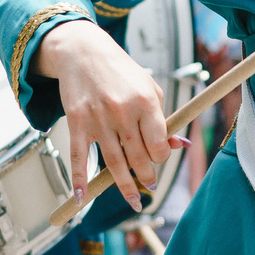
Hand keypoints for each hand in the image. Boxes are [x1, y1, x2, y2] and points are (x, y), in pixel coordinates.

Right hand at [38, 19, 175, 211]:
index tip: (159, 158)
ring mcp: (98, 119)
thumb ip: (162, 118)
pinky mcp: (76, 123)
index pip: (158, 144)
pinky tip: (82, 198)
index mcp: (145, 102)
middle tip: (149, 183)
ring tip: (134, 201)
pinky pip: (79, 157)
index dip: (161, 157)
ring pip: (113, 163)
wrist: (84, 52)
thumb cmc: (121, 72)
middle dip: (146, 175)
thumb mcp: (149, 88)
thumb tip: (178, 146)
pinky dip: (79, 180)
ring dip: (124, 186)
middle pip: (137, 157)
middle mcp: (122, 112)